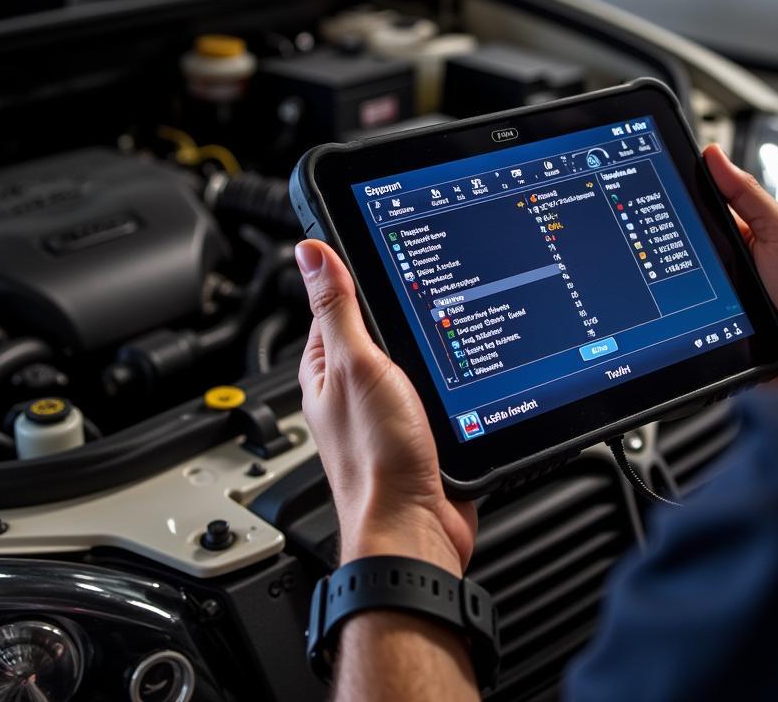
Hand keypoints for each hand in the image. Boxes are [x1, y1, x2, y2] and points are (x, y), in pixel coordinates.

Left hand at [295, 240, 476, 576]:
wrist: (416, 525)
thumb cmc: (375, 459)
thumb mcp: (356, 365)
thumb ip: (336, 307)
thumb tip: (311, 252)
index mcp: (326, 369)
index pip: (335, 304)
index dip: (358, 277)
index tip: (387, 253)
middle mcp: (353, 388)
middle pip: (380, 330)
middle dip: (405, 314)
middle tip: (430, 292)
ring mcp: (389, 410)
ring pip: (414, 359)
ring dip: (432, 348)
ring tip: (450, 328)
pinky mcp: (421, 429)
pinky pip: (437, 389)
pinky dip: (451, 378)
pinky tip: (466, 368)